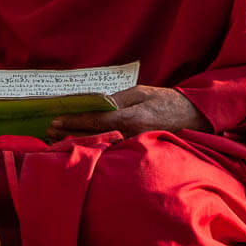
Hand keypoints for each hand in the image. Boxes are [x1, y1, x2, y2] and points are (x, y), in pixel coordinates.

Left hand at [48, 85, 209, 139]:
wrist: (194, 117)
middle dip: (69, 134)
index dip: (74, 121)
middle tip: (50, 131)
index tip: (56, 119)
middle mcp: (131, 135)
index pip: (96, 121)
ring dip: (77, 143)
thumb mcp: (142, 92)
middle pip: (93, 138)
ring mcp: (134, 147)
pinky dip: (93, 149)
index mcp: (132, 117)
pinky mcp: (136, 154)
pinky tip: (79, 147)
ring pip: (99, 148)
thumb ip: (118, 99)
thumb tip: (95, 104)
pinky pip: (110, 153)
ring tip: (58, 140)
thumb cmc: (167, 101)